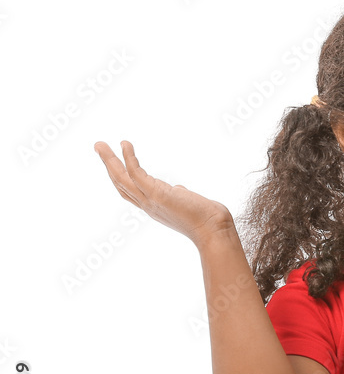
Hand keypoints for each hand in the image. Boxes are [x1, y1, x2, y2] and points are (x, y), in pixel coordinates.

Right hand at [94, 140, 235, 248]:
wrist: (213, 230)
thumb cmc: (206, 218)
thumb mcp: (187, 203)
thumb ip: (178, 195)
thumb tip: (179, 189)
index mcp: (153, 207)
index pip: (130, 192)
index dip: (119, 177)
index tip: (113, 163)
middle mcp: (147, 205)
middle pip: (120, 184)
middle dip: (108, 165)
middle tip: (99, 147)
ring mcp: (150, 200)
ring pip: (121, 178)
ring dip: (109, 160)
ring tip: (99, 144)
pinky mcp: (156, 193)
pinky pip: (136, 173)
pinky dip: (129, 158)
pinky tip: (125, 144)